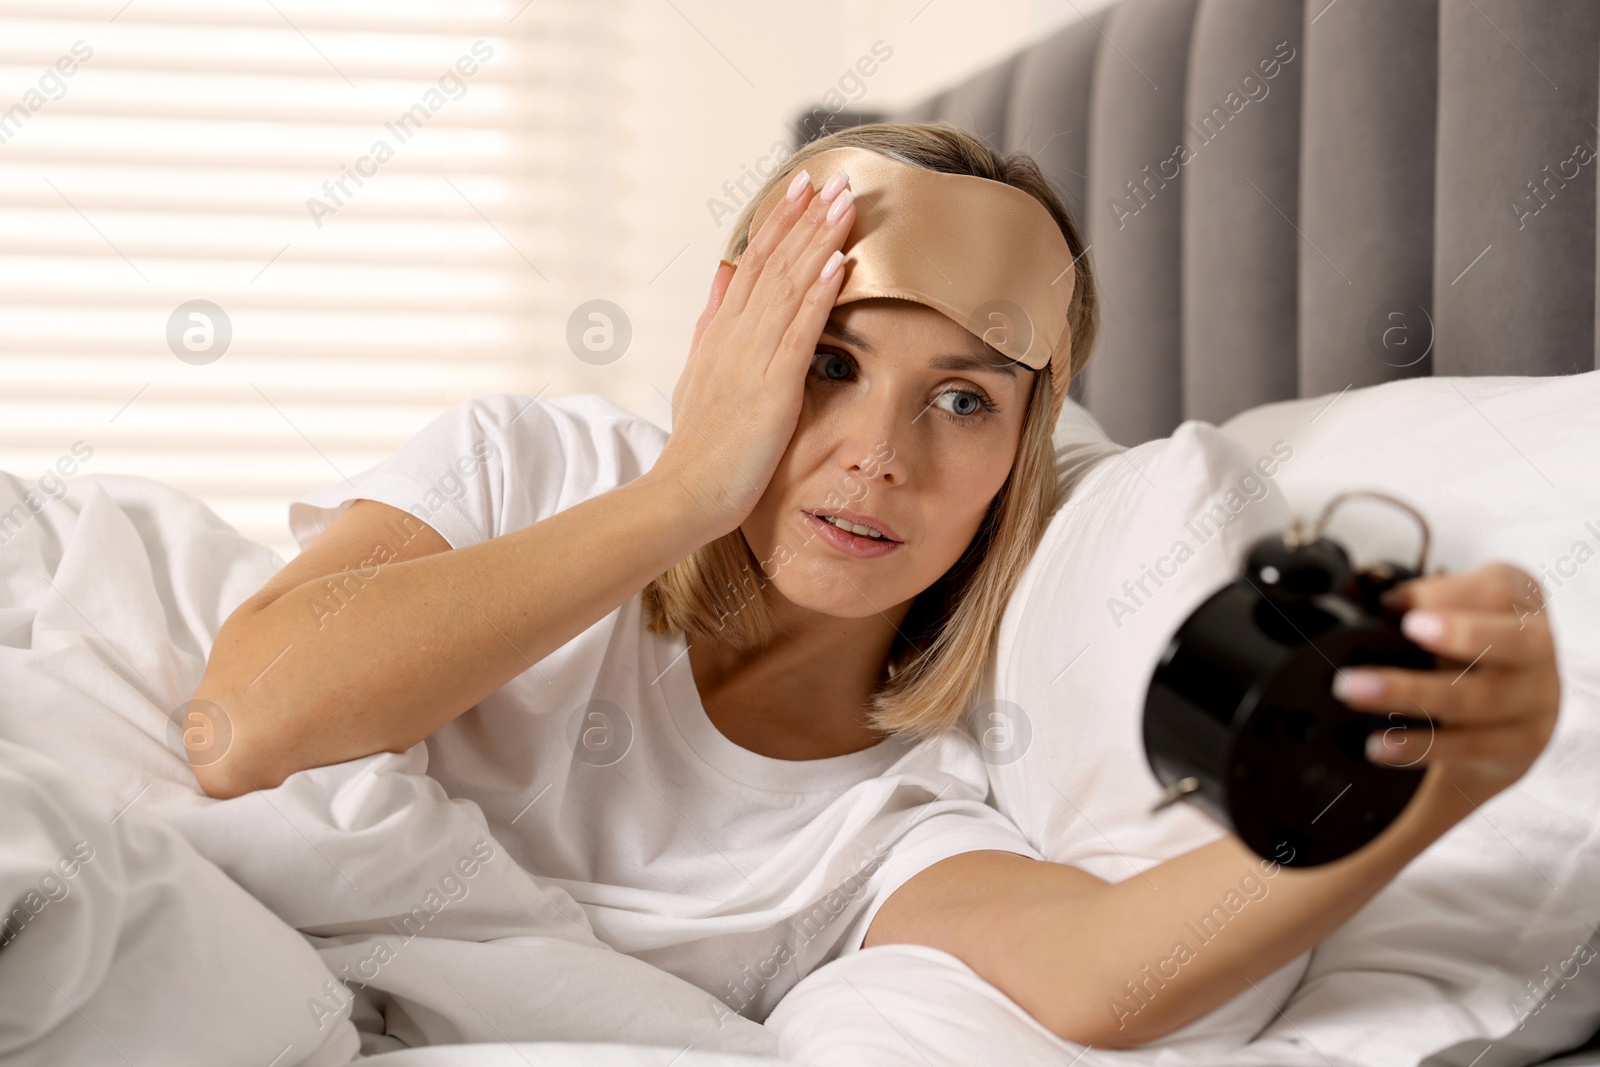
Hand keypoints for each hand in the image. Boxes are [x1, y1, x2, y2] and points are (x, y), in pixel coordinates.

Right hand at [652, 168, 855, 537]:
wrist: (684, 494)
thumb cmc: (698, 446)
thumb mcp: (698, 373)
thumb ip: (711, 322)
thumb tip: (721, 274)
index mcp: (720, 334)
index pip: (753, 264)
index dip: (780, 222)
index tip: (802, 188)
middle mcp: (733, 336)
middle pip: (773, 263)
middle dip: (805, 217)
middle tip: (832, 175)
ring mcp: (751, 359)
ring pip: (788, 285)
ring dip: (819, 240)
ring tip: (844, 202)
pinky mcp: (771, 387)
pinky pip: (799, 331)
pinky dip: (819, 294)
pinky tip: (840, 263)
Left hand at [1332, 562, 1560, 811]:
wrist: (1511, 721)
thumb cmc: (1471, 653)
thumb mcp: (1457, 615)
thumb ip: (1418, 604)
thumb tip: (1361, 601)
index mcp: (1520, 602)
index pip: (1495, 589)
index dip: (1443, 594)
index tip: (1392, 603)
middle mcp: (1538, 650)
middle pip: (1506, 642)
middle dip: (1457, 636)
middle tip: (1394, 640)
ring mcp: (1536, 700)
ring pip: (1480, 698)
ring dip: (1412, 694)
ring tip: (1354, 691)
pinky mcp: (1520, 746)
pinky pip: (1470, 747)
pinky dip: (1421, 746)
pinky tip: (1381, 745)